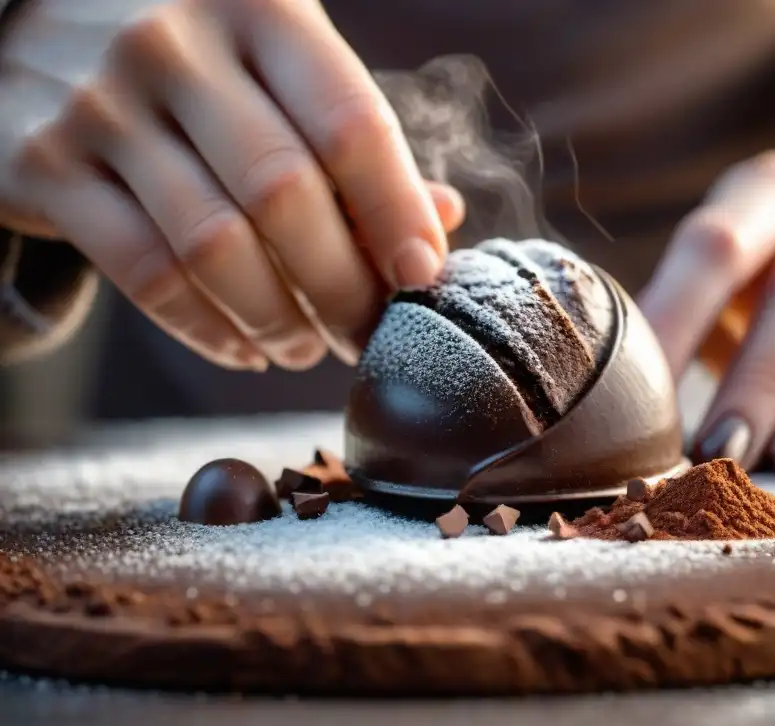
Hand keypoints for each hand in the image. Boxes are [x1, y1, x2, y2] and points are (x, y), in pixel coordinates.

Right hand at [0, 0, 463, 371]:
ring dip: (278, 318)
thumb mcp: (278, 64)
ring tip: (308, 347)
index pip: (350, 126)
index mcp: (258, 7)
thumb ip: (352, 137)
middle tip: (366, 333)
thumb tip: (440, 219)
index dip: (396, 214)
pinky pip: (146, 274)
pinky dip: (206, 329)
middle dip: (342, 287)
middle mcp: (174, 43)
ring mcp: (100, 101)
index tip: (421, 277)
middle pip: (284, 195)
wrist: (35, 28)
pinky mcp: (44, 164)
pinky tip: (245, 348)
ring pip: (214, 246)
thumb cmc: (197, 57)